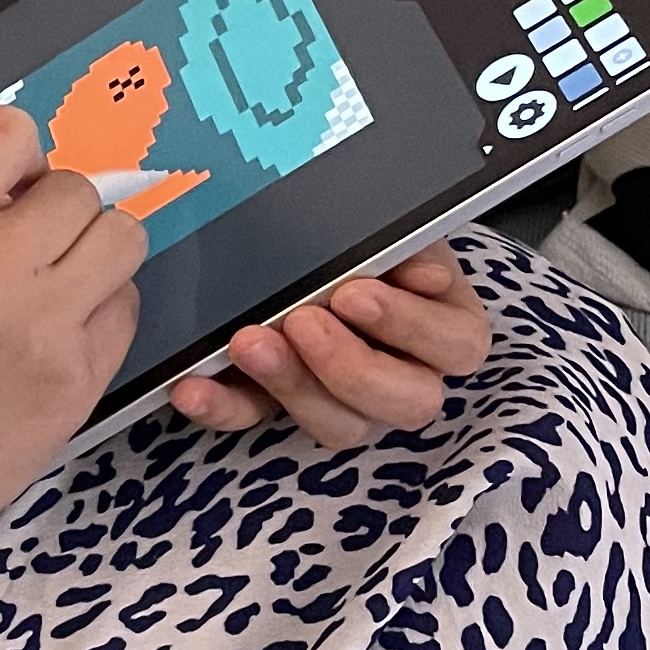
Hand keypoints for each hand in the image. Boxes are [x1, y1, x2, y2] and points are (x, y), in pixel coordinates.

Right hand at [0, 107, 146, 582]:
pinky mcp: (81, 379)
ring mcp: (44, 331)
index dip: (15, 157)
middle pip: (75, 189)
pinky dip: (99, 311)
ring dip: (91, 251)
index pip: (9, 135)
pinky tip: (53, 337)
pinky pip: (127, 305)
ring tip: (51, 285)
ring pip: (122, 237)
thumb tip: (14, 173)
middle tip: (24, 246)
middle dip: (53, 211)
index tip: (7, 185)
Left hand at [170, 244, 491, 450]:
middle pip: (408, 402)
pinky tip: (193, 387)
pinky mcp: (282, 407)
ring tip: (248, 342)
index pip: (456, 345)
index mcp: (442, 325)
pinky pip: (257, 420)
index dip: (411, 326)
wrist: (292, 235)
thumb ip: (408, 244)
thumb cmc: (356, 233)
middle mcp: (405, 374)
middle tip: (304, 321)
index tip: (356, 293)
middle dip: (352, 365)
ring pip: (340, 425)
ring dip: (292, 385)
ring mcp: (345, 400)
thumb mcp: (386, 224)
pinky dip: (223, 404)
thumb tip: (424, 272)